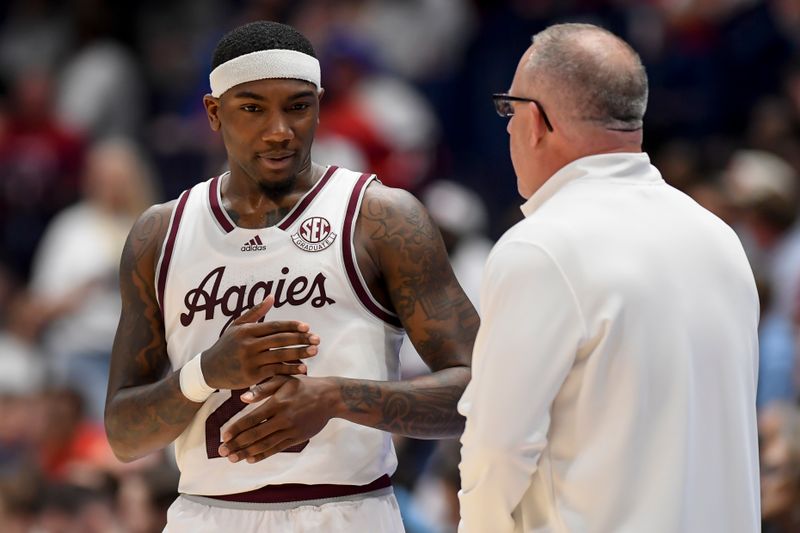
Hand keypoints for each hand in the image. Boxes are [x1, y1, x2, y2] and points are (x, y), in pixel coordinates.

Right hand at [200, 295, 319, 389]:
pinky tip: (303, 368)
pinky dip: (290, 369)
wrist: (208, 369)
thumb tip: (272, 297)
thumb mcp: (237, 326)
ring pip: (279, 355)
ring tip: (314, 351)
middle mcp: (248, 344)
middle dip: (300, 339)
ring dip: (299, 354)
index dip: (292, 326)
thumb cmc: (226, 345)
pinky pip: (275, 371)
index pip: (274, 326)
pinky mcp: (251, 375)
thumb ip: (255, 312)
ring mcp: (250, 360)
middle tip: (317, 339)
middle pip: (280, 340)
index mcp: (246, 330)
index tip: (307, 327)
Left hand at [217, 375, 338, 462]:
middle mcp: (283, 418)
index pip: (251, 419)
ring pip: (265, 444)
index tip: (223, 436)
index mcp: (277, 402)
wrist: (330, 397)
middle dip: (236, 444)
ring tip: (233, 458)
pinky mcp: (297, 438)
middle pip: (255, 435)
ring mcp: (291, 429)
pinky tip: (251, 459)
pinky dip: (263, 454)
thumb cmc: (304, 385)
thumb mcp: (284, 380)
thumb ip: (262, 388)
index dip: (236, 429)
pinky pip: (277, 449)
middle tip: (222, 451)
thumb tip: (242, 398)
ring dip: (246, 453)